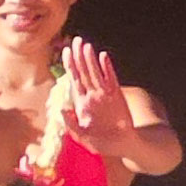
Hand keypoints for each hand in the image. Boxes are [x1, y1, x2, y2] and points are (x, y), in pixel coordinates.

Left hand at [61, 37, 135, 155]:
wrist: (123, 146)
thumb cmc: (102, 143)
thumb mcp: (83, 137)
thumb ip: (72, 125)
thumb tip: (62, 109)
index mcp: (81, 104)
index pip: (74, 80)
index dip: (70, 66)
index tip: (66, 51)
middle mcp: (92, 96)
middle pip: (83, 72)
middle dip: (79, 56)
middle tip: (76, 40)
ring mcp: (104, 95)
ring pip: (95, 73)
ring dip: (90, 59)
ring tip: (86, 45)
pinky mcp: (117, 96)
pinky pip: (111, 79)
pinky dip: (107, 68)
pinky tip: (103, 57)